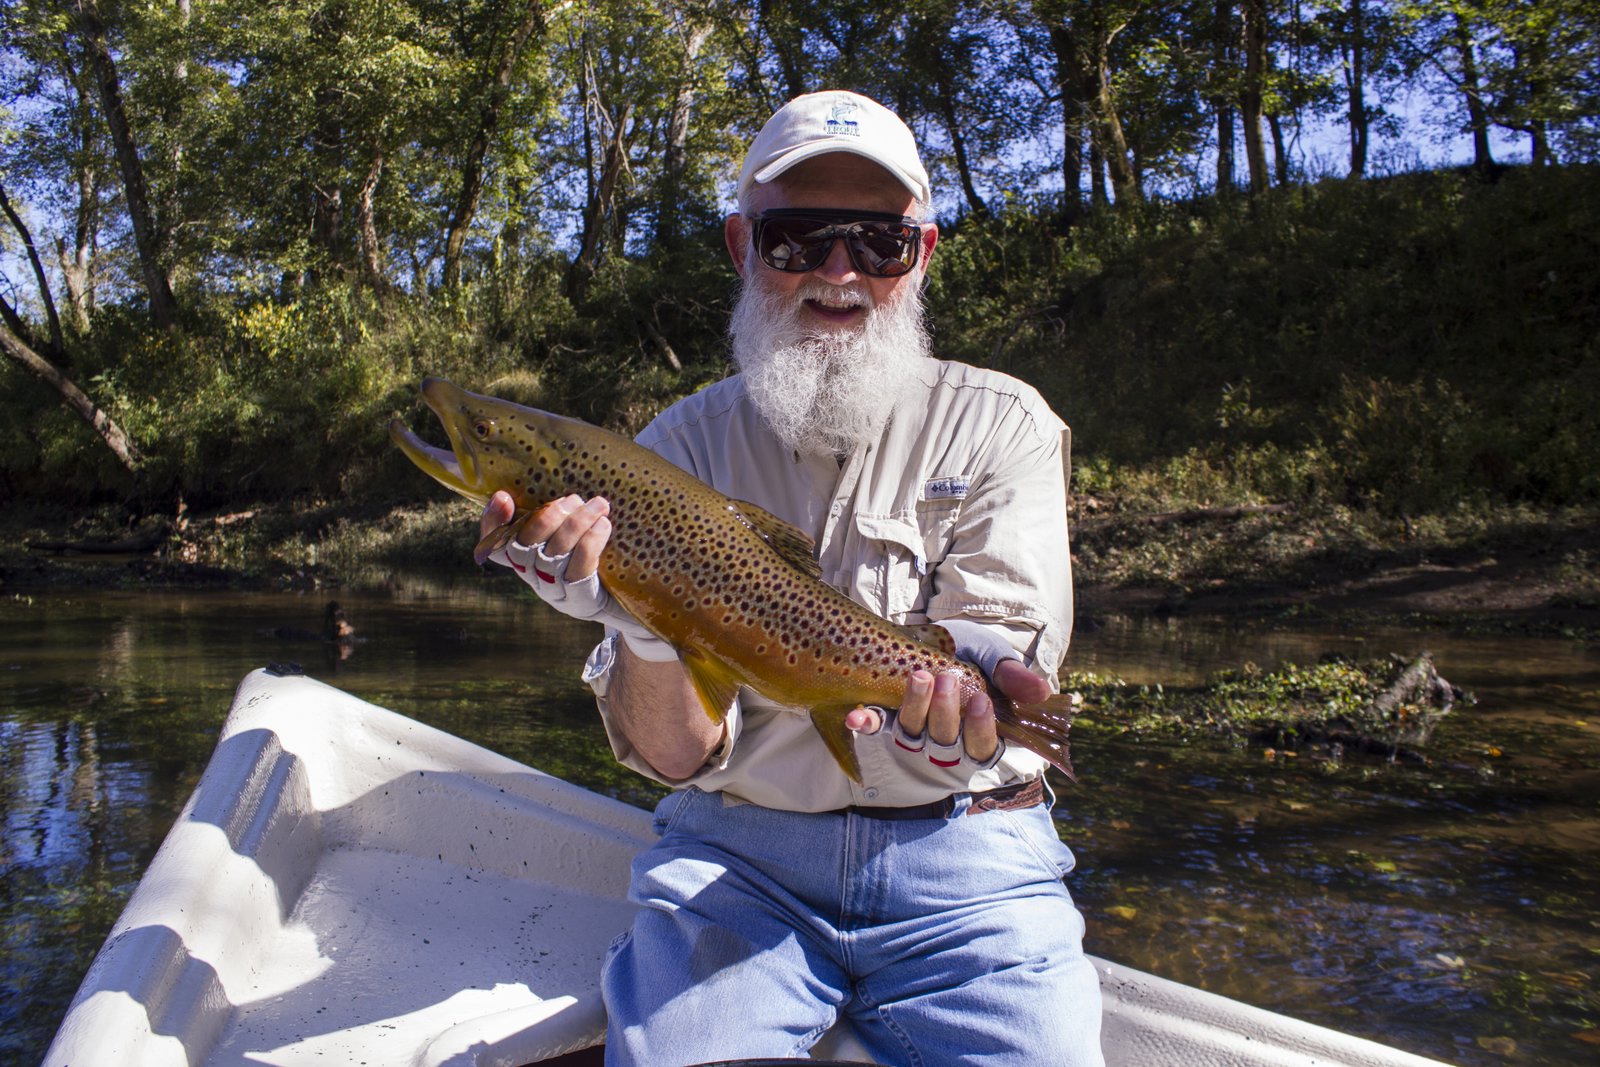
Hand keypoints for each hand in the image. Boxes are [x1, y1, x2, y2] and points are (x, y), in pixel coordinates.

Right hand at [479, 491, 675, 660]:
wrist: (633, 606)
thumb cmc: (602, 562)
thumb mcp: (579, 538)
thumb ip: (564, 517)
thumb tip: (561, 490)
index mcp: (527, 562)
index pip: (496, 545)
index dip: (492, 523)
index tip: (503, 497)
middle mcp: (535, 580)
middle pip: (523, 548)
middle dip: (547, 518)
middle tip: (573, 499)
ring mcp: (555, 594)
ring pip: (553, 556)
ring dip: (575, 524)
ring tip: (598, 504)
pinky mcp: (580, 602)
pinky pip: (579, 568)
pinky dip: (590, 542)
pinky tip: (604, 525)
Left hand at [845, 660, 1047, 764]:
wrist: (941, 640)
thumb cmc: (974, 656)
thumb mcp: (996, 660)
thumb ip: (1013, 678)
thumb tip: (1040, 692)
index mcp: (979, 733)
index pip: (982, 746)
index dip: (980, 729)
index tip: (981, 702)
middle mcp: (945, 741)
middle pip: (944, 741)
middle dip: (945, 711)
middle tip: (947, 678)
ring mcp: (914, 732)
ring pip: (911, 734)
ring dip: (914, 707)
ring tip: (918, 676)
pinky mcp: (887, 718)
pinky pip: (876, 726)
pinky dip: (865, 723)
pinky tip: (854, 716)